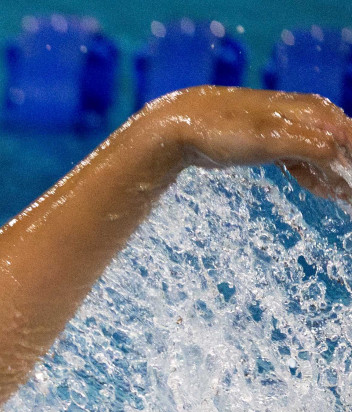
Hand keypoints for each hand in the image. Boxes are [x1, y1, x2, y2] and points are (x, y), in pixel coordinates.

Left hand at [140, 86, 351, 201]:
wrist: (180, 127)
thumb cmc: (225, 129)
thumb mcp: (271, 140)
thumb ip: (310, 147)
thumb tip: (340, 158)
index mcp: (311, 110)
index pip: (349, 135)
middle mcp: (304, 116)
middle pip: (340, 143)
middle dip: (348, 167)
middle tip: (351, 195)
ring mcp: (286, 129)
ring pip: (322, 153)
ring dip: (334, 174)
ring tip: (345, 197)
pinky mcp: (268, 143)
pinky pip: (301, 159)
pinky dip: (313, 174)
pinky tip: (322, 190)